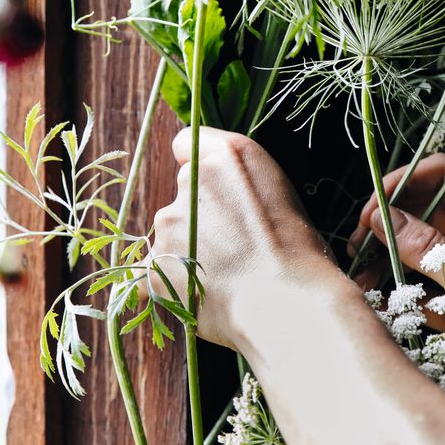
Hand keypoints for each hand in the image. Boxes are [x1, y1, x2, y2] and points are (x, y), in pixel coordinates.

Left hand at [150, 128, 337, 347]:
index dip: (202, 169)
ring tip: (225, 277)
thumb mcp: (280, 191)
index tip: (219, 191)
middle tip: (235, 245)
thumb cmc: (297, 250)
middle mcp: (190, 181)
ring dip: (187, 249)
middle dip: (202, 215)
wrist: (286, 300)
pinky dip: (162, 283)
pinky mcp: (155, 266)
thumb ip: (241, 182)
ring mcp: (168, 224)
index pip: (187, 144)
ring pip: (171, 233)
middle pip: (184, 194)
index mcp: (226, 155)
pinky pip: (147, 274)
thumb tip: (226, 198)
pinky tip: (185, 296)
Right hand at [347, 153, 444, 337]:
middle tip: (356, 246)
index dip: (406, 185)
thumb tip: (385, 217)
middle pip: (428, 212)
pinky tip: (376, 303)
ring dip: (390, 260)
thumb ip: (429, 250)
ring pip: (423, 251)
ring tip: (359, 279)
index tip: (373, 208)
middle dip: (390, 224)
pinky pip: (427, 288)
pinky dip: (402, 293)